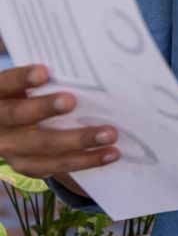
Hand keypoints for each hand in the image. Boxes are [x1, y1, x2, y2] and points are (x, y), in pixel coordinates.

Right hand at [0, 65, 118, 181]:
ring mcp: (11, 149)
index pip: (6, 83)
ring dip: (79, 141)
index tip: (43, 72)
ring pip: (44, 147)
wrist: (4, 130)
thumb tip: (85, 69)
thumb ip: (46, 80)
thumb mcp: (25, 87)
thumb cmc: (27, 97)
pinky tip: (110, 153)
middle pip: (20, 115)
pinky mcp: (27, 166)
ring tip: (109, 134)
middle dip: (46, 108)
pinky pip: (57, 166)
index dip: (22, 79)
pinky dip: (86, 160)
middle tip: (71, 101)